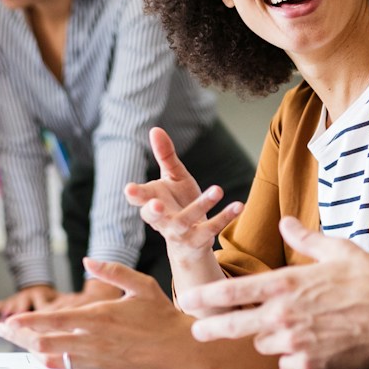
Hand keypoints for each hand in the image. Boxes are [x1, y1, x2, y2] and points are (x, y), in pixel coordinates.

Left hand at [0, 260, 191, 368]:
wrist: (182, 351)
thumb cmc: (161, 315)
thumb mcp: (141, 284)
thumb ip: (112, 271)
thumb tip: (86, 260)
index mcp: (99, 318)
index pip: (52, 322)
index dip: (25, 324)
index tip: (6, 323)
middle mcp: (93, 343)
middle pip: (43, 345)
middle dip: (18, 339)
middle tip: (2, 331)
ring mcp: (97, 363)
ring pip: (53, 362)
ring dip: (34, 353)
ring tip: (23, 342)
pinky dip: (55, 364)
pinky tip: (49, 356)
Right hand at [123, 127, 243, 259]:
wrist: (191, 239)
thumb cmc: (178, 202)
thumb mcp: (173, 177)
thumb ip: (165, 156)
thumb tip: (155, 129)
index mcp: (152, 201)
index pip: (138, 198)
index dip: (134, 194)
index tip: (130, 188)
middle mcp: (162, 219)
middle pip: (153, 218)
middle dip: (153, 212)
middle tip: (156, 204)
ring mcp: (179, 231)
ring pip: (185, 220)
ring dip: (201, 205)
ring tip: (217, 189)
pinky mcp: (198, 239)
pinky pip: (211, 228)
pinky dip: (225, 217)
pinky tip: (238, 205)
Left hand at [184, 215, 368, 368]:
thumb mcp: (337, 251)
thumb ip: (305, 238)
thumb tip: (287, 222)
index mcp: (284, 284)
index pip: (231, 292)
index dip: (204, 298)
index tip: (189, 300)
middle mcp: (282, 315)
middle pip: (231, 326)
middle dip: (210, 328)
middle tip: (198, 331)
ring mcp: (294, 343)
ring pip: (263, 345)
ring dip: (268, 339)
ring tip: (290, 330)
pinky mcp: (309, 366)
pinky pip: (287, 366)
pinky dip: (291, 361)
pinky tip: (303, 352)